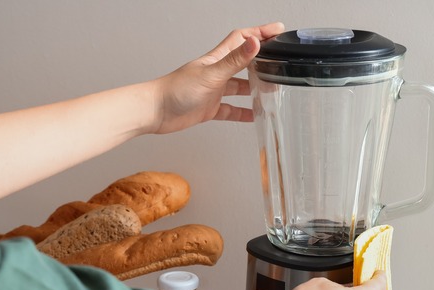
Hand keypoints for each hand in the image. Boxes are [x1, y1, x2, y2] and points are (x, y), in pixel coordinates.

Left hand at [149, 22, 283, 133]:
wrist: (155, 111)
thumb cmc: (176, 90)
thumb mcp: (212, 74)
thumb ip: (234, 60)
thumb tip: (254, 42)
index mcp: (217, 59)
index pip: (242, 39)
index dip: (259, 32)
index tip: (277, 30)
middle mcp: (216, 73)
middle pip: (243, 62)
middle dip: (261, 60)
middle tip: (279, 61)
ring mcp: (213, 91)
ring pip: (239, 87)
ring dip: (254, 88)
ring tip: (271, 91)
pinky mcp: (209, 108)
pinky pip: (231, 110)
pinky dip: (243, 113)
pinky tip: (253, 116)